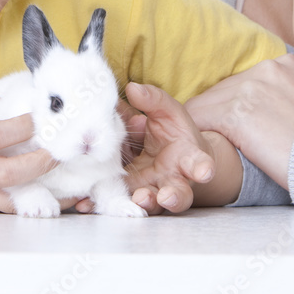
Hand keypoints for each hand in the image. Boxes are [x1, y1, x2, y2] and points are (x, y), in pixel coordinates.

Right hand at [0, 90, 57, 211]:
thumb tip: (12, 102)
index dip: (25, 126)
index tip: (45, 116)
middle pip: (7, 171)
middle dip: (41, 164)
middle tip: (62, 152)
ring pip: (5, 198)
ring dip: (40, 193)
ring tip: (69, 187)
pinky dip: (21, 204)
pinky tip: (45, 199)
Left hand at [87, 82, 215, 214]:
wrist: (164, 154)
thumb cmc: (172, 133)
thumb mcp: (166, 112)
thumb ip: (153, 100)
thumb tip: (132, 88)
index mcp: (187, 158)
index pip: (199, 163)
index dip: (203, 168)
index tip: (204, 171)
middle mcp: (173, 180)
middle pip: (179, 195)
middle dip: (174, 197)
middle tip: (166, 196)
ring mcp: (153, 191)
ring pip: (153, 204)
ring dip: (146, 202)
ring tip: (138, 199)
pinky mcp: (131, 194)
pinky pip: (120, 201)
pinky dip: (106, 202)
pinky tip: (89, 203)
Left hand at [185, 54, 293, 190]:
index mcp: (286, 65)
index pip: (246, 83)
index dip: (238, 108)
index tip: (238, 129)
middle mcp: (266, 69)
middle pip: (223, 92)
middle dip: (220, 116)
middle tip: (218, 141)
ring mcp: (249, 89)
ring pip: (207, 104)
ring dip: (206, 126)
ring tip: (204, 149)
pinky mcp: (236, 113)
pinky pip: (200, 118)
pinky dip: (196, 134)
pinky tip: (196, 151)